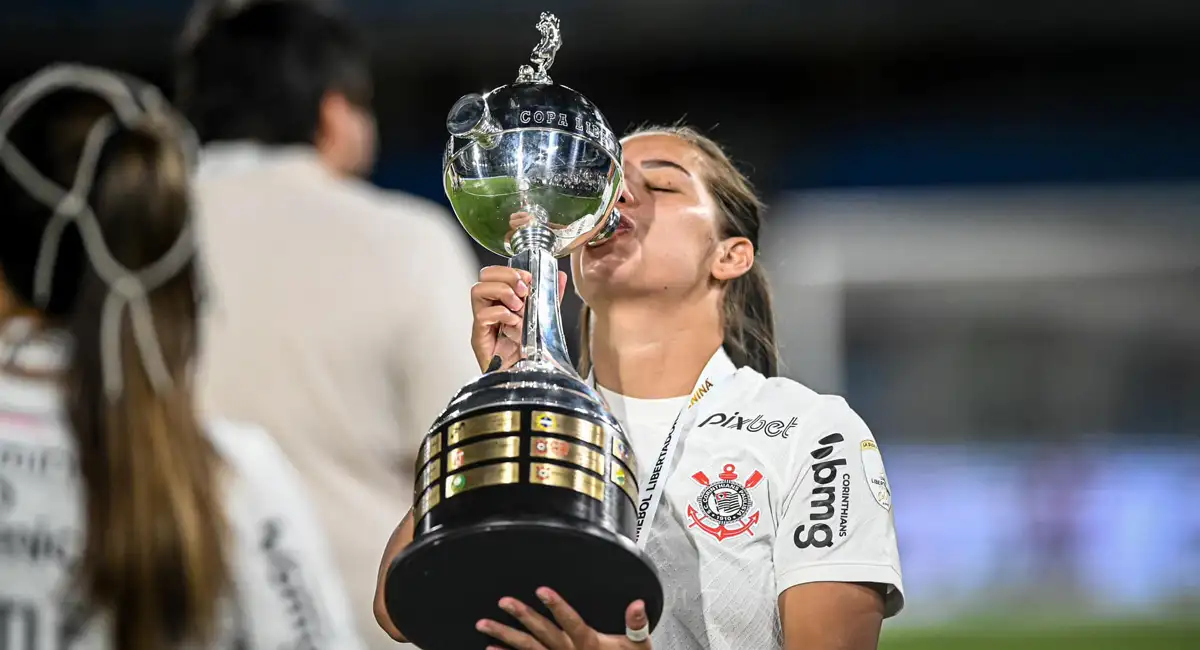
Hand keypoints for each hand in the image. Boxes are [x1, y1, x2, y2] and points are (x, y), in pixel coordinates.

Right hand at [470, 266, 567, 372]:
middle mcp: (489, 309)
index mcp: (503, 302)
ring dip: (502, 292)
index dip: (512, 270)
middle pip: (484, 275)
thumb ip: (550, 299)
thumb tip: (561, 276)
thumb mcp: (544, 320)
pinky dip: (501, 314)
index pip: (496, 273)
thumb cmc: (530, 355)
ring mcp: (483, 323)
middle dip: (506, 276)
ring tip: (518, 307)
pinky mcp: (479, 338)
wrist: (525, 381)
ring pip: (477, 290)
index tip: (529, 279)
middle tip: (524, 290)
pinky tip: (514, 323)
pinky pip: (482, 316)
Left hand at [477, 587, 651, 649]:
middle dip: (523, 617)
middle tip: (504, 602)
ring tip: (485, 625)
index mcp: (590, 644)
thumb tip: (637, 603)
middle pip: (544, 635)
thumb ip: (637, 625)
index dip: (557, 607)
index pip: (572, 623)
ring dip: (505, 638)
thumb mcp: (639, 647)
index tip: (542, 591)